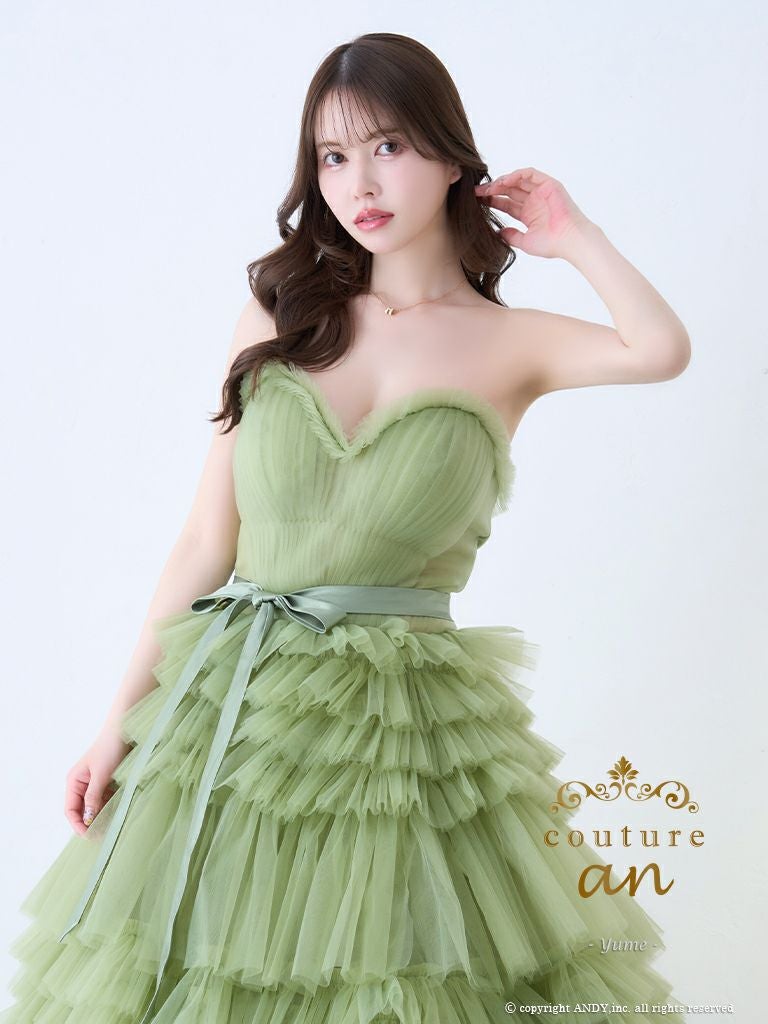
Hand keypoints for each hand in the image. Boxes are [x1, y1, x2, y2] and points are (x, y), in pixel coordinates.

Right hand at [64, 729, 130, 835]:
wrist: (124, 729)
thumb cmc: (110, 748)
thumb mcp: (101, 774)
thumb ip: (94, 796)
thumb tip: (88, 818)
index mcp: (74, 781)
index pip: (70, 810)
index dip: (78, 825)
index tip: (89, 836)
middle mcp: (81, 784)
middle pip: (82, 810)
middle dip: (90, 823)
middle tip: (102, 836)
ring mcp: (93, 783)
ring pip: (94, 806)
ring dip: (101, 816)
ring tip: (111, 828)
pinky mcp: (106, 781)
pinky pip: (105, 799)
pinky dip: (110, 807)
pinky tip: (118, 814)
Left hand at [474, 167, 593, 258]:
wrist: (570, 241)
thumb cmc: (553, 244)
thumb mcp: (525, 242)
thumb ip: (511, 236)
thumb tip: (497, 232)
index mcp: (528, 213)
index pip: (506, 203)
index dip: (491, 201)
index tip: (476, 202)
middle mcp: (534, 200)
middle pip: (509, 190)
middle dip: (492, 190)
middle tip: (476, 192)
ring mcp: (541, 191)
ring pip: (517, 180)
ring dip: (501, 182)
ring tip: (488, 188)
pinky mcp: (549, 184)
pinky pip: (530, 174)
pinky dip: (516, 175)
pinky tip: (503, 181)